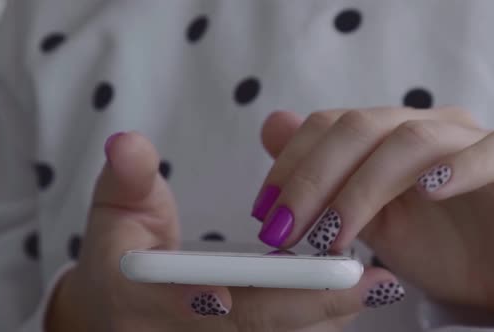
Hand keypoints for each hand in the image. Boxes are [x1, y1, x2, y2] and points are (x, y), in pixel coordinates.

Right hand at [46, 132, 395, 331]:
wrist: (122, 299)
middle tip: (372, 279)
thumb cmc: (121, 248)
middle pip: (253, 326)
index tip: (291, 262)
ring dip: (325, 313)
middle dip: (312, 303)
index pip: (194, 301)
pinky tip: (353, 295)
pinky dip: (317, 318)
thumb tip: (127, 142)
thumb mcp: (116, 209)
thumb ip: (125, 177)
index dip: (244, 288)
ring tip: (377, 285)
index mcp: (142, 302)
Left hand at [254, 108, 493, 319]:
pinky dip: (458, 167)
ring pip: (409, 140)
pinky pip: (492, 151)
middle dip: (312, 180)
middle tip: (285, 229)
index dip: (290, 164)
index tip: (264, 211)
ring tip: (334, 235)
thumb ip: (327, 179)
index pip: (329, 127)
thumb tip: (271, 126)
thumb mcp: (371, 219)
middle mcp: (427, 128)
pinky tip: (429, 191)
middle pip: (358, 128)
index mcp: (390, 137)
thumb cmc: (444, 248)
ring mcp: (472, 141)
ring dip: (362, 189)